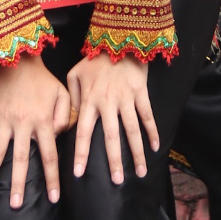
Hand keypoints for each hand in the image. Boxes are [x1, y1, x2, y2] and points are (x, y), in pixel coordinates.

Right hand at [0, 54, 69, 207]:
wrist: (18, 60)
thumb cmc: (43, 79)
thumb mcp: (62, 93)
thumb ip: (65, 116)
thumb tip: (60, 137)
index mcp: (43, 121)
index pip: (49, 154)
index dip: (52, 177)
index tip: (53, 198)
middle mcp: (23, 125)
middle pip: (21, 159)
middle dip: (19, 184)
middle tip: (16, 206)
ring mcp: (4, 122)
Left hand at [67, 54, 158, 184]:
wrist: (118, 38)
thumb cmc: (94, 58)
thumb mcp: (74, 75)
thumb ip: (69, 99)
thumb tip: (64, 124)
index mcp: (89, 100)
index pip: (83, 133)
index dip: (81, 154)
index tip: (79, 174)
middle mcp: (108, 102)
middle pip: (111, 137)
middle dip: (114, 160)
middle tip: (116, 182)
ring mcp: (126, 98)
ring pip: (132, 130)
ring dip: (137, 152)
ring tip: (141, 172)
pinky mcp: (141, 91)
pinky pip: (147, 115)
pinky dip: (152, 131)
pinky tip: (156, 147)